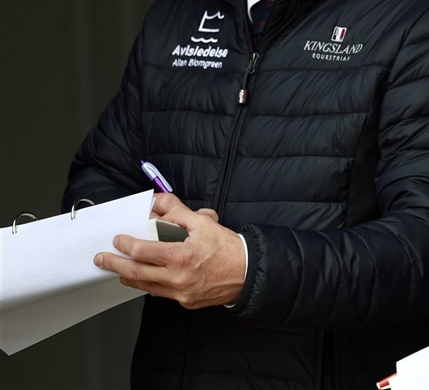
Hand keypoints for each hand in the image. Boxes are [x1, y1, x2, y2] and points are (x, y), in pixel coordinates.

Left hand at [94, 193, 245, 308]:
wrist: (248, 271)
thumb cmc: (228, 247)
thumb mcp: (204, 222)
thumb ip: (177, 211)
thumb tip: (157, 202)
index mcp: (181, 256)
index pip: (143, 251)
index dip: (126, 245)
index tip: (118, 240)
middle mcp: (178, 278)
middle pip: (136, 273)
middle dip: (115, 265)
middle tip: (102, 259)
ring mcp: (181, 293)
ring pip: (145, 286)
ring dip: (129, 277)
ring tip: (120, 270)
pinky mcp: (186, 302)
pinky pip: (161, 293)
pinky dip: (150, 284)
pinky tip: (147, 277)